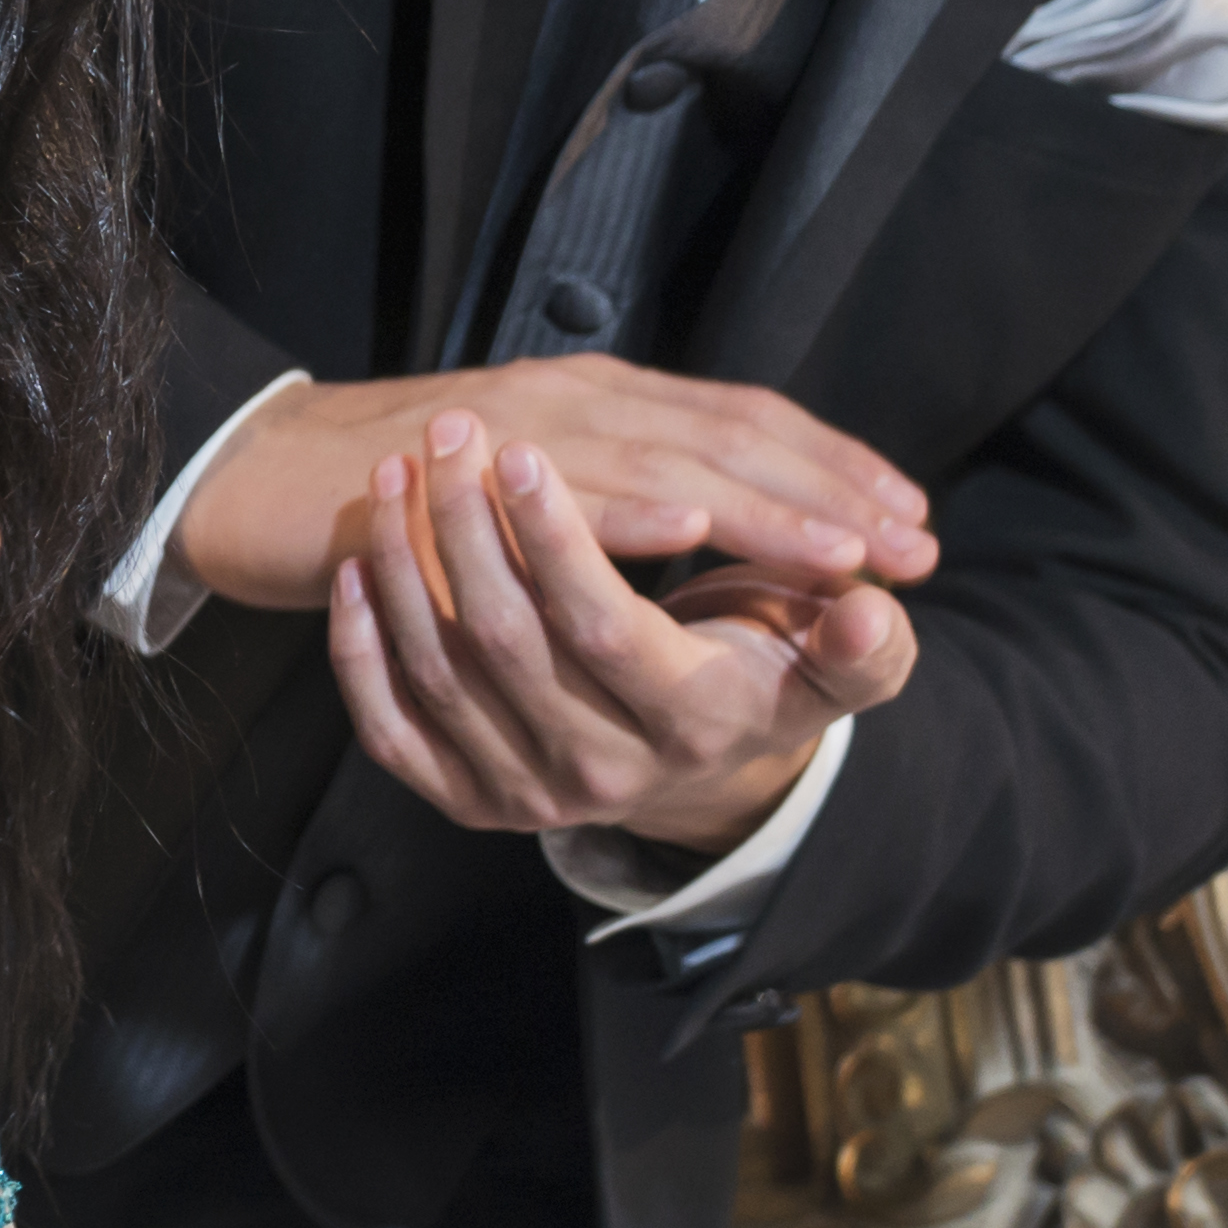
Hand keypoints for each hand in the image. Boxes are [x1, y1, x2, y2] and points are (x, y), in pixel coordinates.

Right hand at [171, 358, 930, 615]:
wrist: (272, 476)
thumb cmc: (415, 491)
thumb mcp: (543, 482)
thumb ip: (628, 491)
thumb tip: (729, 526)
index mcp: (604, 398)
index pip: (745, 418)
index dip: (835, 465)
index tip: (915, 523)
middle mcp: (576, 394)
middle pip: (730, 431)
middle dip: (831, 489)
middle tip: (915, 545)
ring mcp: (518, 423)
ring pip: (665, 456)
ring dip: (762, 503)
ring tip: (843, 548)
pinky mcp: (461, 464)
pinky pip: (553, 482)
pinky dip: (626, 504)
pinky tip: (689, 529)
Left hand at [321, 404, 918, 852]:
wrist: (696, 764)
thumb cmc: (757, 678)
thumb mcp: (828, 669)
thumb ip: (861, 646)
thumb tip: (872, 606)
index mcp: (687, 725)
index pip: (601, 627)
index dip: (557, 537)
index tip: (520, 452)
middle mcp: (600, 772)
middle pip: (504, 638)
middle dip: (465, 522)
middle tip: (446, 430)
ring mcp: (523, 791)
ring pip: (437, 670)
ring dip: (403, 563)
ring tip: (396, 471)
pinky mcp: (461, 797)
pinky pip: (388, 725)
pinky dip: (359, 647)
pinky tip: (355, 569)